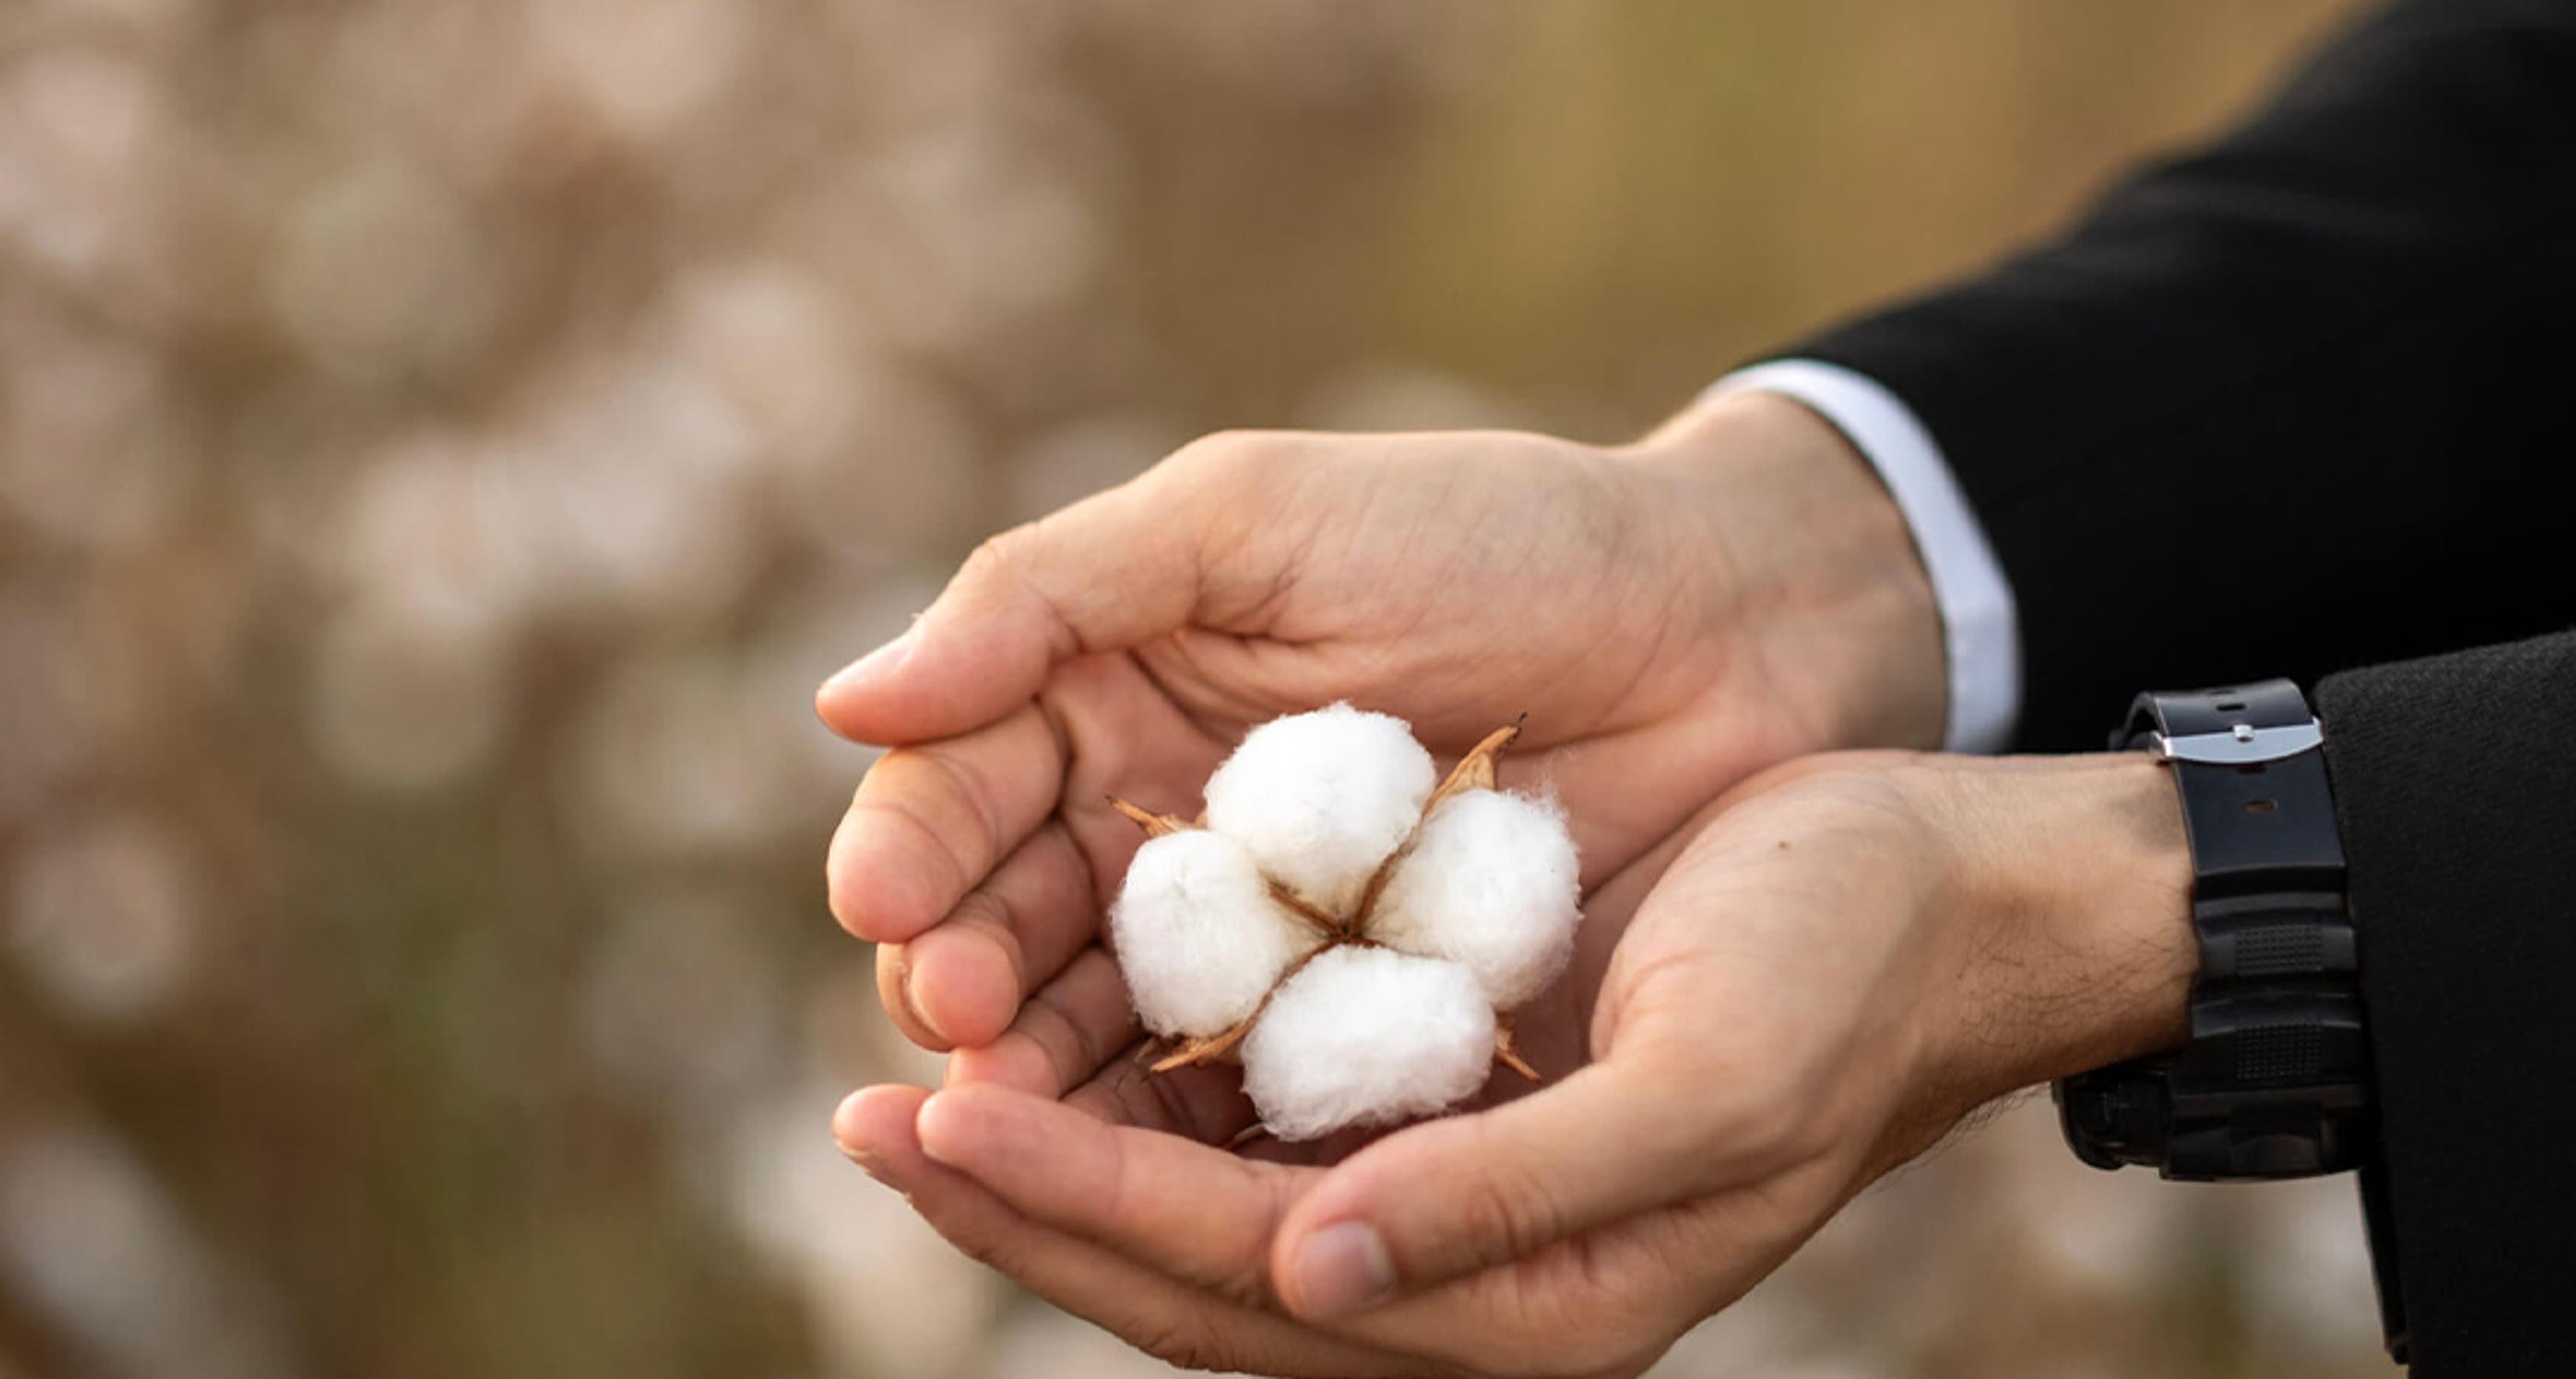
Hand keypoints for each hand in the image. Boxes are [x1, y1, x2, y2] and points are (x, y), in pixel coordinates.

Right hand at [817, 393, 1944, 1062]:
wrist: (1727, 624)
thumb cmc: (1493, 532)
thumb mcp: (1255, 519)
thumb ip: (1050, 595)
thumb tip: (849, 702)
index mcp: (1106, 699)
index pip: (961, 792)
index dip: (915, 852)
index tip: (892, 904)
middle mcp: (1156, 835)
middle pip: (1009, 933)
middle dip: (964, 979)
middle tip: (959, 1017)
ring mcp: (1255, 949)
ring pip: (1107, 1038)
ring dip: (1048, 1082)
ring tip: (1019, 1114)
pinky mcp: (1349, 1038)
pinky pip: (1242, 1100)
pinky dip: (1186, 1133)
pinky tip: (1152, 1159)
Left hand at [831, 751, 2195, 1376]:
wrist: (1949, 903)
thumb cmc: (1843, 974)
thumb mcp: (1700, 1087)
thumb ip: (1506, 1196)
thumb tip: (1302, 1266)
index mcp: (1520, 1309)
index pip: (1238, 1275)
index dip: (1076, 1206)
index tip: (926, 1120)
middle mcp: (1458, 1278)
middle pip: (1184, 1273)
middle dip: (1023, 1204)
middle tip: (858, 1119)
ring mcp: (1444, 1204)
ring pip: (1198, 1209)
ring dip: (1060, 1154)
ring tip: (917, 1078)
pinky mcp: (1443, 1116)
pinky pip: (1256, 1130)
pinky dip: (1146, 1091)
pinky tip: (1061, 1025)